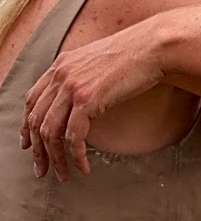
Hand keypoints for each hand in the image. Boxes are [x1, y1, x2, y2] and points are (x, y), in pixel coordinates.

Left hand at [21, 23, 164, 180]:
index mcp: (62, 64)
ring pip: (51, 132)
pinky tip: (84, 166)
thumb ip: (84, 76)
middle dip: (39, 150)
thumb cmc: (137, 53)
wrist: (154, 46)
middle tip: (43, 169)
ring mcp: (72, 86)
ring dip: (56, 158)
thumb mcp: (100, 60)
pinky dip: (76, 155)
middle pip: (37, 120)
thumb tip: (83, 99)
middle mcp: (61, 74)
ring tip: (64, 174)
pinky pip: (73, 136)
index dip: (27, 126)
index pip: (32, 100)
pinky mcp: (87, 99)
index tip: (30, 144)